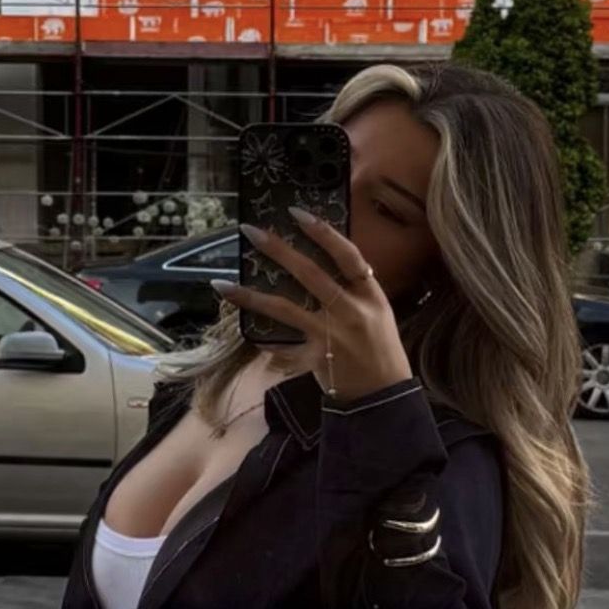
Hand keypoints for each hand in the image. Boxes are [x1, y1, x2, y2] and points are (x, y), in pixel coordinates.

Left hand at [212, 207, 414, 403]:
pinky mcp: (316, 359)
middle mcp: (350, 310)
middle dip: (278, 249)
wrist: (384, 396)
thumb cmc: (381, 350)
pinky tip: (246, 333)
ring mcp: (331, 336)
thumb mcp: (377, 311)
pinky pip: (284, 348)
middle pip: (310, 273)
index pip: (346, 254)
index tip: (295, 213)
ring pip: (285, 309)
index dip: (322, 231)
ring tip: (223, 285)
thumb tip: (324, 259)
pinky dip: (267, 344)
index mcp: (369, 294)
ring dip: (251, 296)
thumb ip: (353, 288)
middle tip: (250, 232)